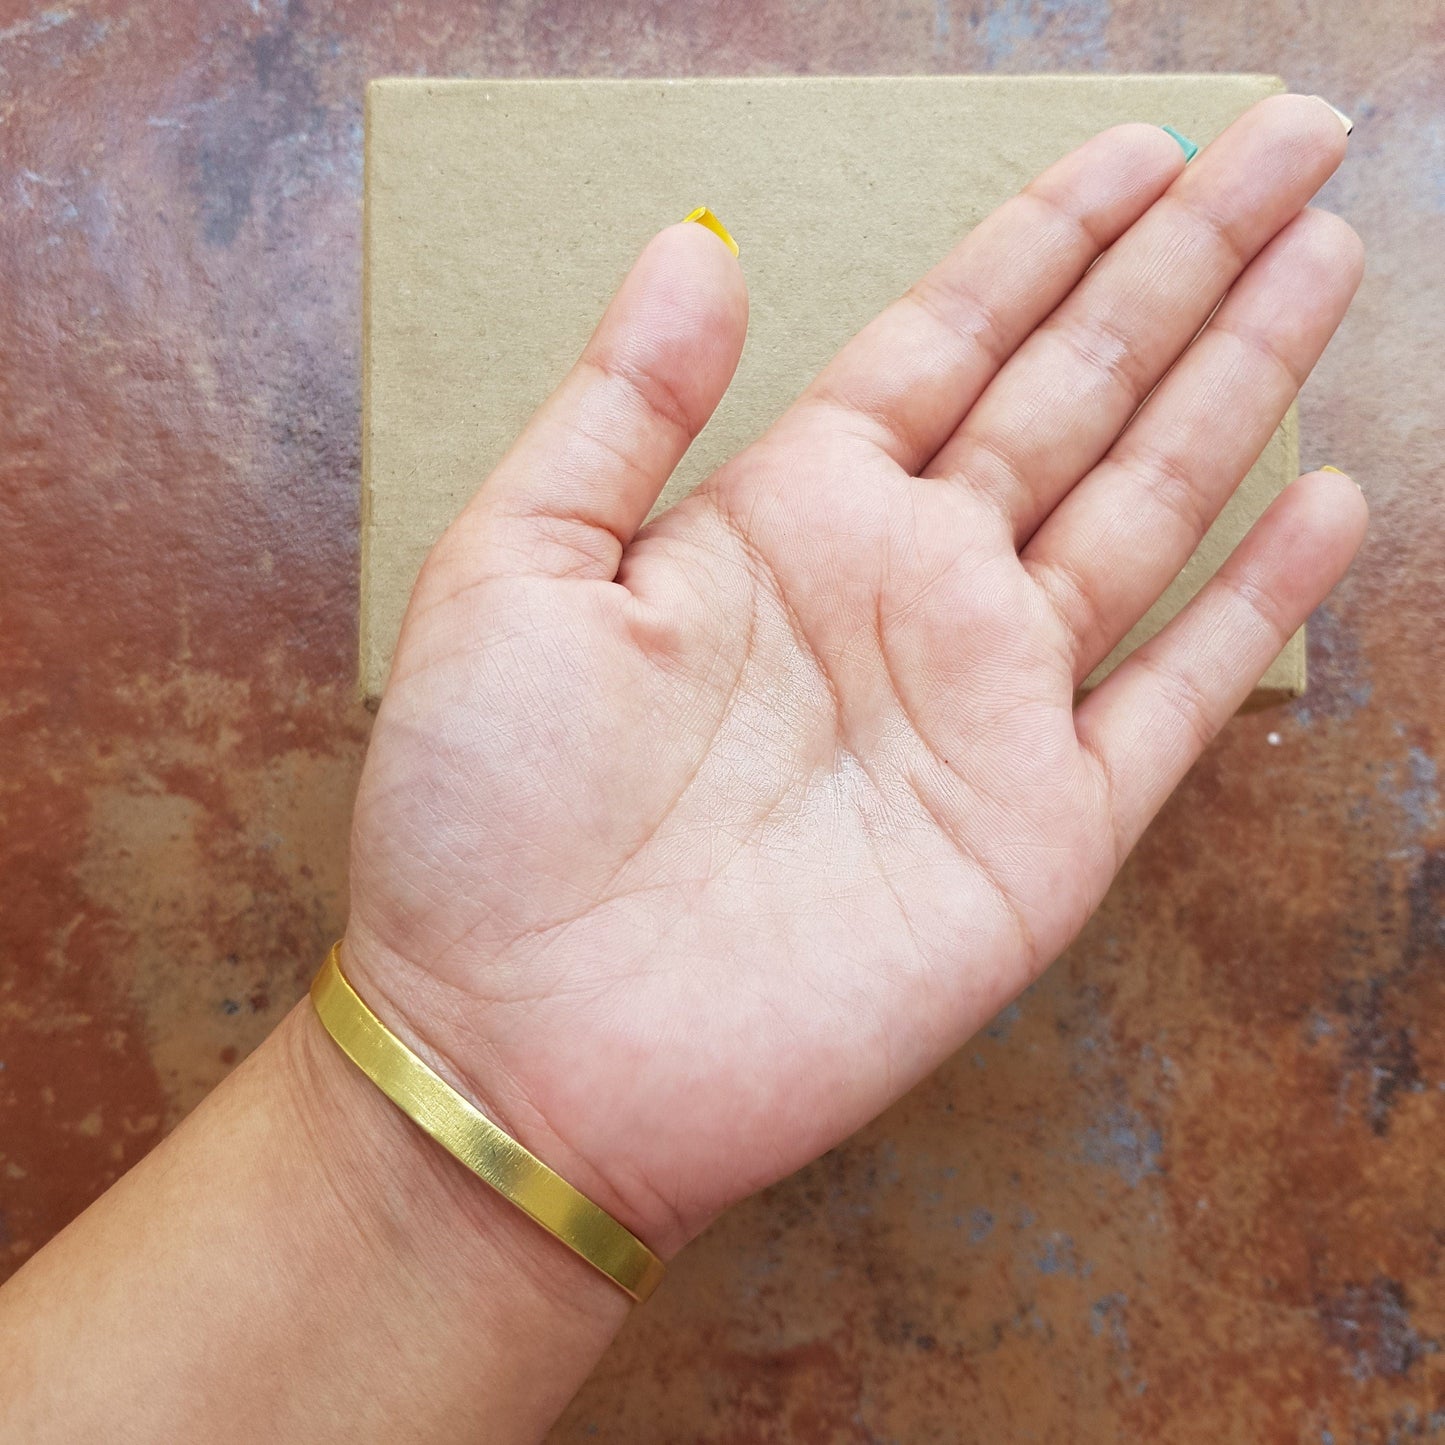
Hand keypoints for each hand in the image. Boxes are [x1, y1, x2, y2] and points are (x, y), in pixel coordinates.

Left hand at [344, 95, 1362, 1259]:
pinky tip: (1328, 505)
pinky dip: (1256, 607)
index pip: (951, 341)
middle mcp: (903, 592)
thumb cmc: (484, 821)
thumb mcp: (514, 571)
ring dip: (1242, 384)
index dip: (1048, 240)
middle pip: (1076, 390)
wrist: (525, 1045)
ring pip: (1150, 508)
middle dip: (1185, 266)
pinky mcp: (1038, 835)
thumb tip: (697, 245)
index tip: (1142, 149)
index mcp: (787, 517)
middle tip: (1288, 147)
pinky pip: (1176, 696)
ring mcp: (983, 707)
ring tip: (1326, 263)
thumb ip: (621, 408)